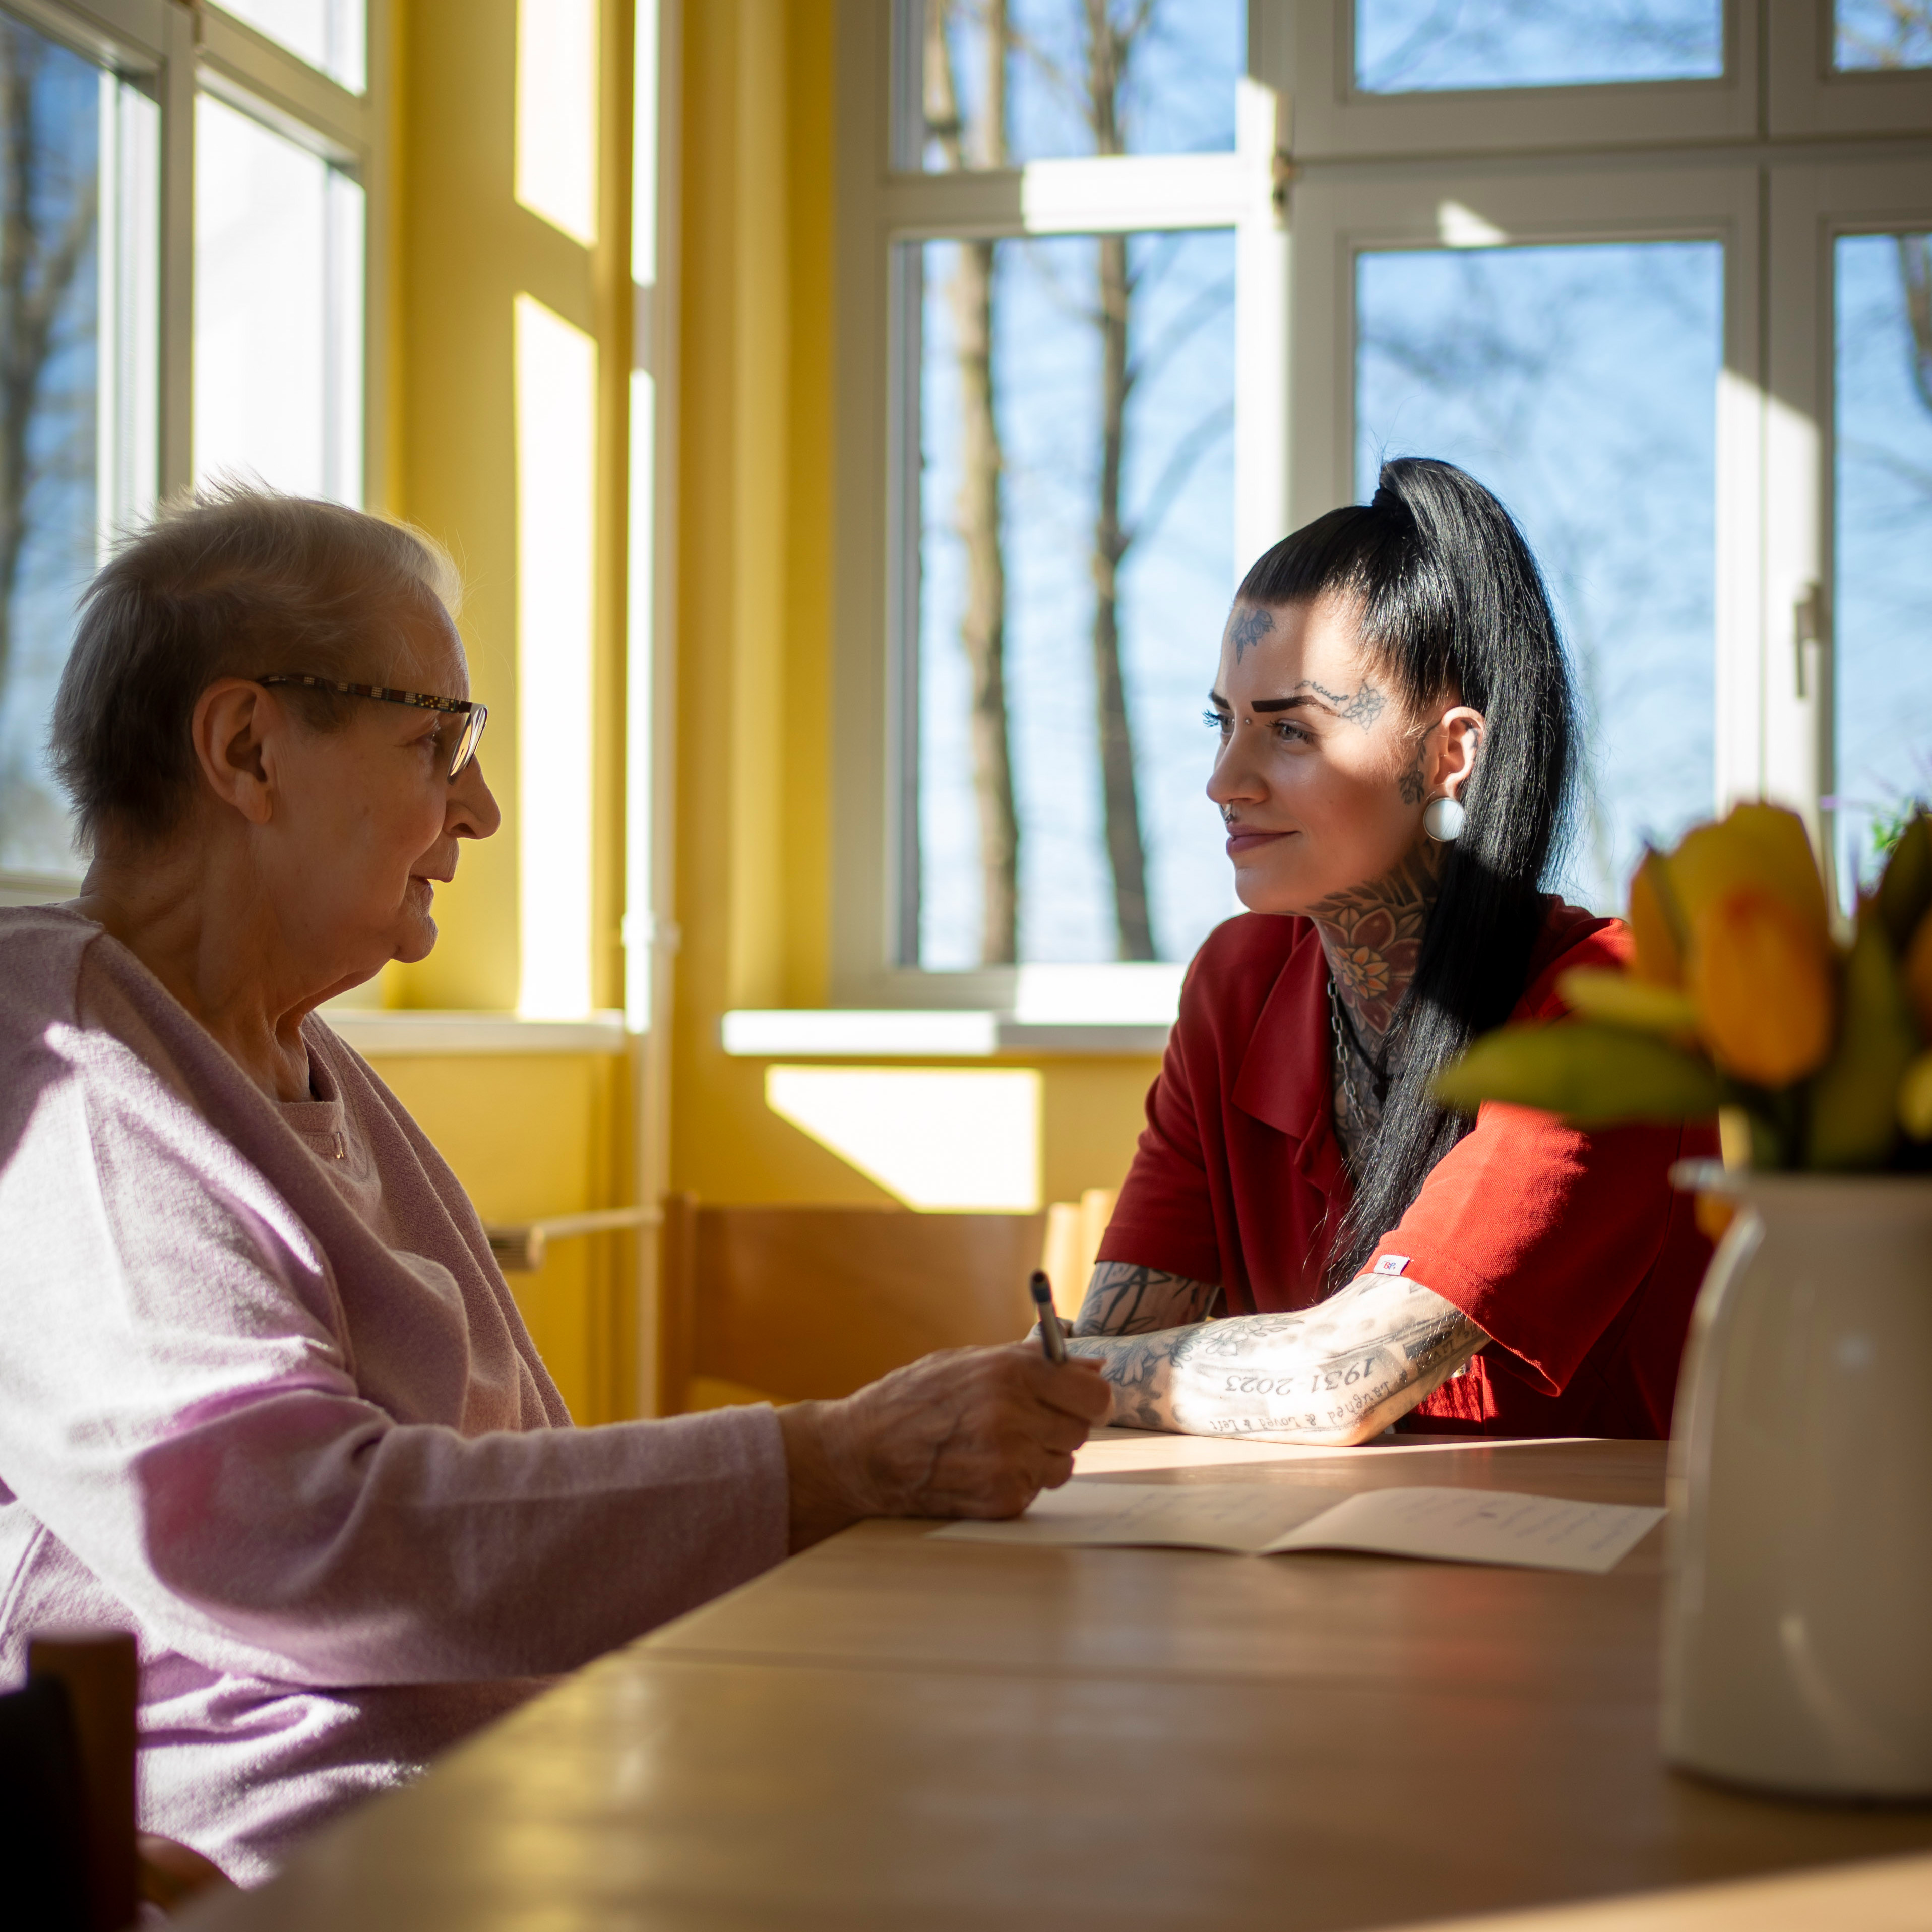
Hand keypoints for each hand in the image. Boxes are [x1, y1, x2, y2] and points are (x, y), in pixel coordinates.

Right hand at [777, 1343, 1109, 1550]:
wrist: (864, 1451)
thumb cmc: (916, 1399)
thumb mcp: (970, 1362)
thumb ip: (1034, 1363)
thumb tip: (1096, 1369)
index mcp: (1009, 1374)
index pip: (1094, 1395)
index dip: (1092, 1398)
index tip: (1083, 1401)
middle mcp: (1013, 1417)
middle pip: (1080, 1430)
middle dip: (1058, 1425)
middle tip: (1023, 1421)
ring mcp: (1008, 1463)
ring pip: (1062, 1463)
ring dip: (1041, 1456)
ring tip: (996, 1445)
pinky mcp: (1001, 1500)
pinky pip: (1036, 1490)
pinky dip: (1018, 1481)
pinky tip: (981, 1468)